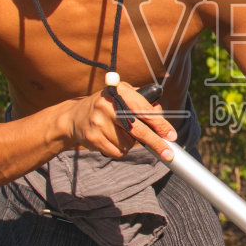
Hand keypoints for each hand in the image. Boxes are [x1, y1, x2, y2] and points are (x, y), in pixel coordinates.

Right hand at [61, 79, 177, 159]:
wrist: (74, 117)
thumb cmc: (108, 107)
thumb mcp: (124, 97)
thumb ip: (144, 104)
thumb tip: (162, 117)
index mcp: (119, 91)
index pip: (143, 110)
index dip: (159, 124)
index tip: (171, 135)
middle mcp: (108, 105)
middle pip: (138, 130)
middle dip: (156, 143)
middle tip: (168, 154)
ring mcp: (99, 122)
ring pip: (128, 144)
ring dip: (129, 143)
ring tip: (118, 132)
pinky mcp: (93, 137)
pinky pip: (117, 152)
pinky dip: (119, 149)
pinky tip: (110, 139)